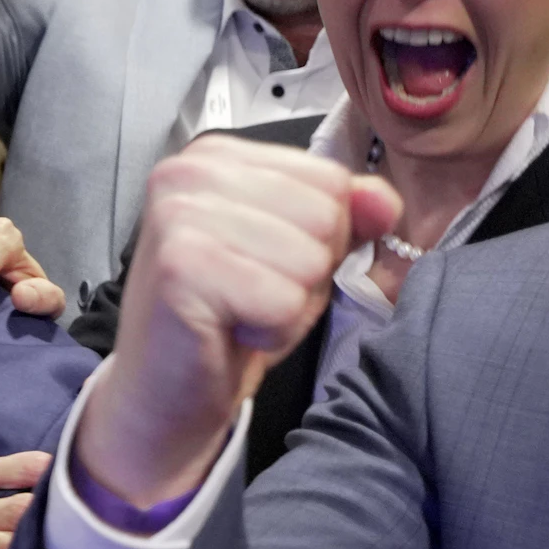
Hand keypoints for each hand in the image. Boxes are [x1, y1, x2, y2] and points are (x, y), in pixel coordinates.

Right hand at [77, 135, 399, 509]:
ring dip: (289, 306)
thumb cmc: (229, 319)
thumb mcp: (299, 254)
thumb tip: (384, 200)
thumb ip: (346, 216)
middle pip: (324, 215)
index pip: (330, 178)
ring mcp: (178, 216)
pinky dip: (271, 332)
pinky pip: (282, 301)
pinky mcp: (179, 267)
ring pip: (308, 259)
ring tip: (241, 313)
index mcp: (215, 155)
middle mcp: (189, 172)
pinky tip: (230, 333)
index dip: (321, 237)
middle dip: (307, 272)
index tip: (266, 264)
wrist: (164, 393)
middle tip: (251, 295)